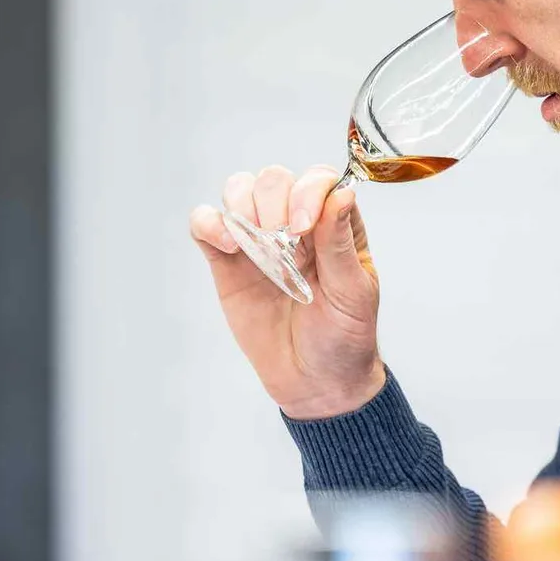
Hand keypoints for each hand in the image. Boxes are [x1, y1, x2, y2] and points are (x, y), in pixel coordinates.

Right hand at [189, 164, 385, 419]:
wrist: (315, 381)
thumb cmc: (344, 336)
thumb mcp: (353, 293)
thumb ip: (340, 243)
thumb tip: (340, 193)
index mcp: (335, 225)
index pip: (319, 179)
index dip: (308, 191)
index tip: (302, 227)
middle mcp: (295, 224)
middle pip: (274, 179)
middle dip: (272, 200)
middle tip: (280, 240)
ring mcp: (259, 241)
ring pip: (239, 190)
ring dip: (241, 204)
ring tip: (253, 243)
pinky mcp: (227, 262)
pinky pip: (206, 224)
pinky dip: (208, 222)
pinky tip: (226, 245)